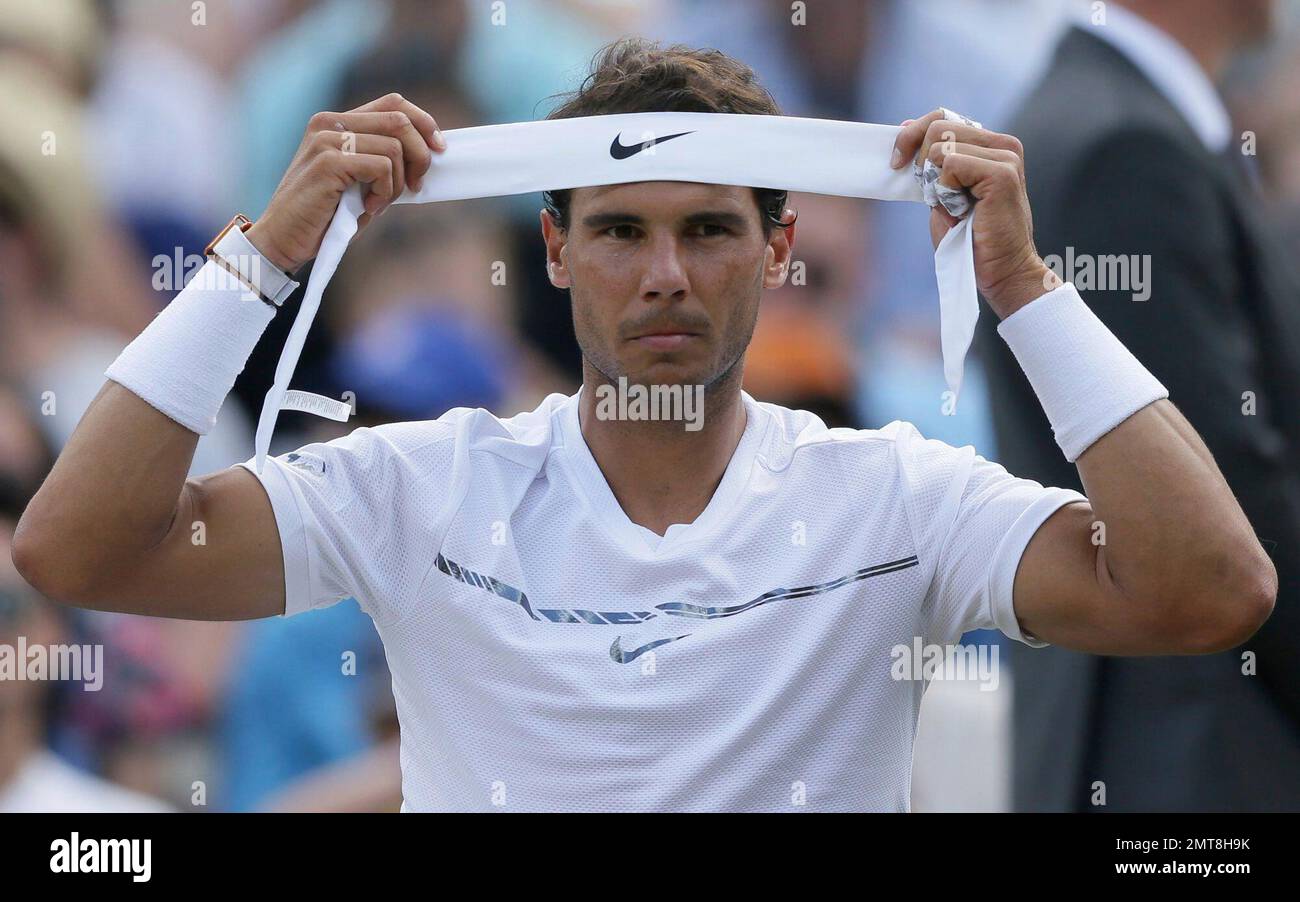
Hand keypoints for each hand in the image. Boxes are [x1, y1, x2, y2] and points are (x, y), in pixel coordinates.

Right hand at [245, 93, 445, 273]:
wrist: (283, 239)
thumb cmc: (325, 216)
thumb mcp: (361, 182)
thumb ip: (385, 161)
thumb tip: (430, 154)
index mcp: (337, 122)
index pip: (393, 104)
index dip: (424, 123)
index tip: (439, 149)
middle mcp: (329, 123)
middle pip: (399, 120)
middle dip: (420, 156)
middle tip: (414, 187)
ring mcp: (326, 140)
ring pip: (394, 148)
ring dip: (397, 183)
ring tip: (377, 203)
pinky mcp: (328, 162)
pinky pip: (381, 167)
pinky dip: (384, 192)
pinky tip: (368, 207)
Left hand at [891, 109, 1060, 316]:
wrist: (1002, 272)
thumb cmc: (970, 240)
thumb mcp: (942, 194)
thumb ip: (929, 164)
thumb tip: (904, 127)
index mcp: (990, 146)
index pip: (942, 117)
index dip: (912, 135)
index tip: (896, 163)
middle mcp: (1003, 145)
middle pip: (937, 124)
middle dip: (919, 161)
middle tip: (932, 196)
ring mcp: (1006, 157)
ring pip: (940, 144)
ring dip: (934, 182)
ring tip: (955, 208)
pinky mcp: (1002, 173)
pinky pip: (950, 163)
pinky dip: (944, 191)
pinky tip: (962, 211)